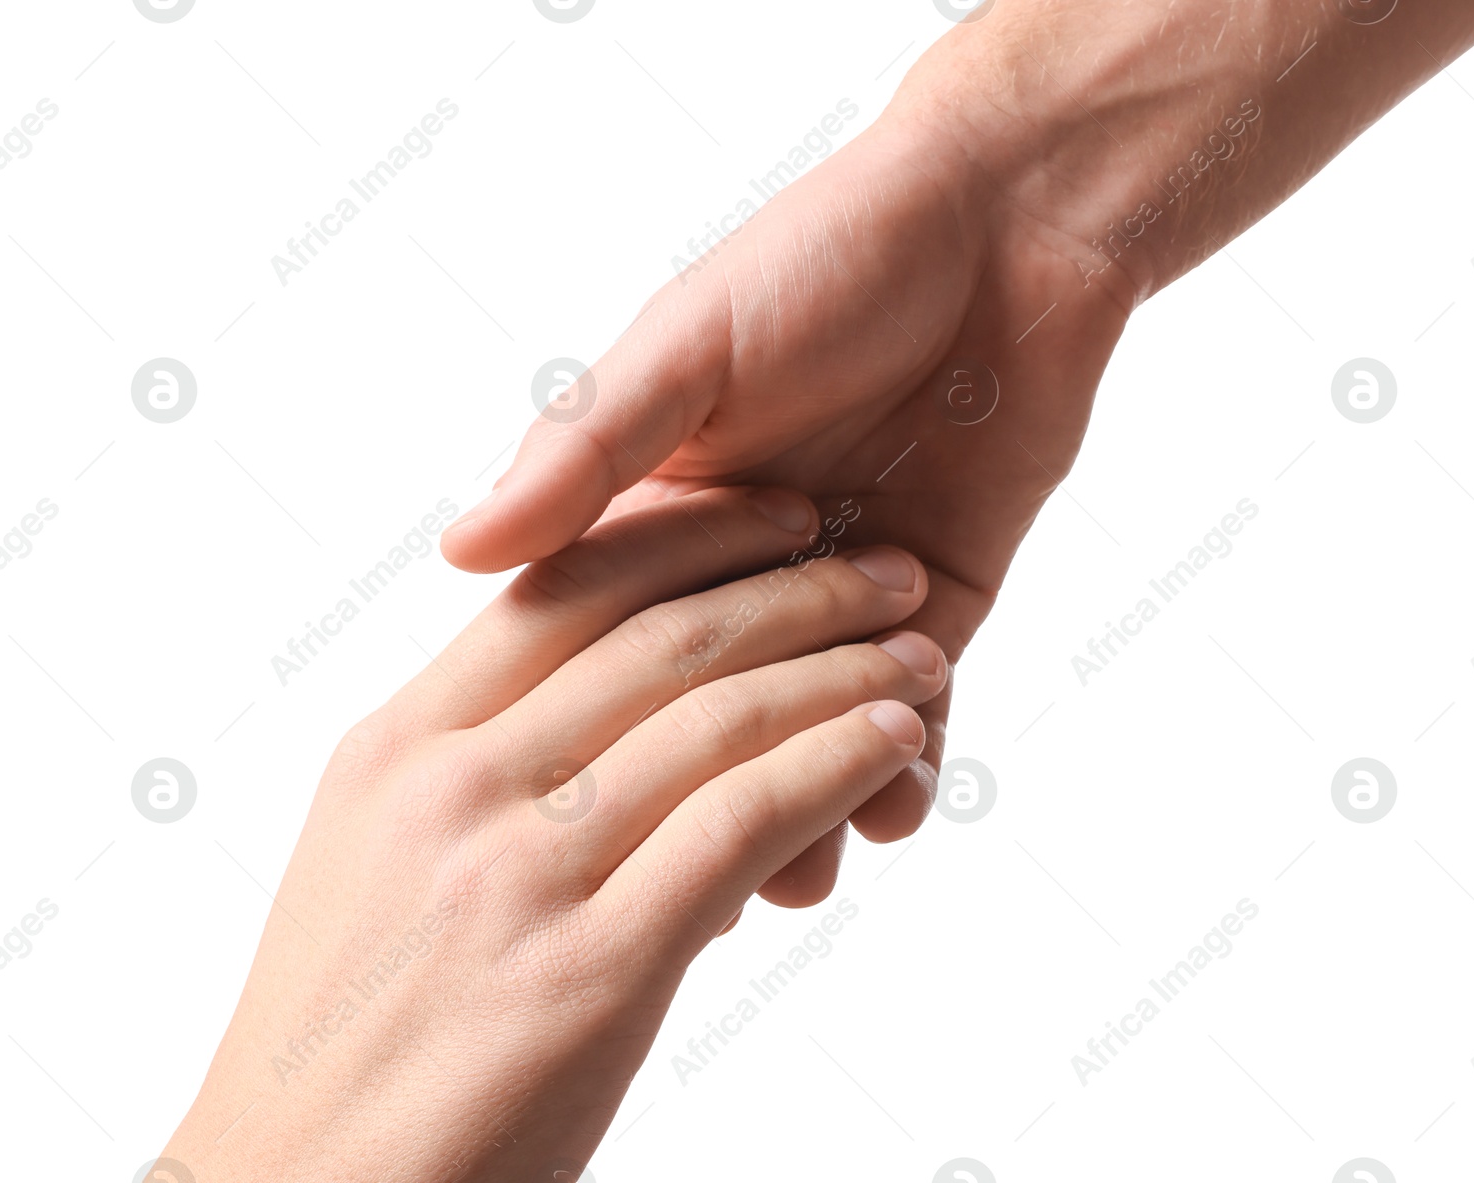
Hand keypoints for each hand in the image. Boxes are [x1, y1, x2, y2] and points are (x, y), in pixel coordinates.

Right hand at [159, 487, 947, 1180]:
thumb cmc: (351, 1044)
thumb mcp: (380, 875)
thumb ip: (485, 782)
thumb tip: (617, 744)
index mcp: (395, 748)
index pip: (560, 589)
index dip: (686, 534)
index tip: (773, 514)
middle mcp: (450, 785)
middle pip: (655, 636)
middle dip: (791, 587)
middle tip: (878, 563)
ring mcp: (513, 872)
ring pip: (714, 719)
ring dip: (840, 674)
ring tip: (917, 657)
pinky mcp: (586, 971)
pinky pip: (740, 826)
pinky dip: (832, 768)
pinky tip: (892, 748)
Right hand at [441, 72, 1134, 846]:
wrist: (1009, 226)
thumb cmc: (828, 258)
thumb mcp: (688, 347)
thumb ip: (589, 452)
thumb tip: (464, 552)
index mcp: (666, 501)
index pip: (618, 636)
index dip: (603, 725)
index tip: (573, 818)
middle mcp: (752, 554)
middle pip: (719, 701)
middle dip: (711, 791)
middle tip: (690, 890)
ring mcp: (848, 580)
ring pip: (818, 716)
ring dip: (812, 796)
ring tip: (802, 878)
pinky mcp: (941, 590)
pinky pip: (920, 694)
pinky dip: (909, 753)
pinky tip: (898, 804)